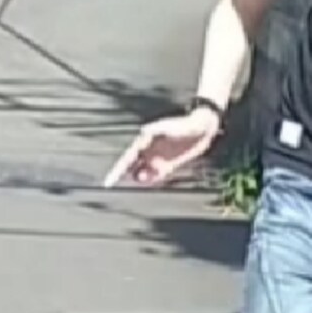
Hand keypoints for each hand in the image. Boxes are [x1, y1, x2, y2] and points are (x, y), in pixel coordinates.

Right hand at [102, 107, 220, 188]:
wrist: (202, 129)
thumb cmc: (185, 125)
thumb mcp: (170, 126)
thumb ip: (158, 130)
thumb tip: (143, 131)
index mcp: (145, 141)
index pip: (128, 158)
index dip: (119, 170)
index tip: (110, 181)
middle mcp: (149, 151)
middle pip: (132, 167)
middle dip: (123, 177)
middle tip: (116, 187)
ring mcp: (158, 158)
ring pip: (143, 172)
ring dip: (140, 179)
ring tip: (139, 184)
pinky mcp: (168, 165)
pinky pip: (157, 176)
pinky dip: (152, 181)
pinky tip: (150, 184)